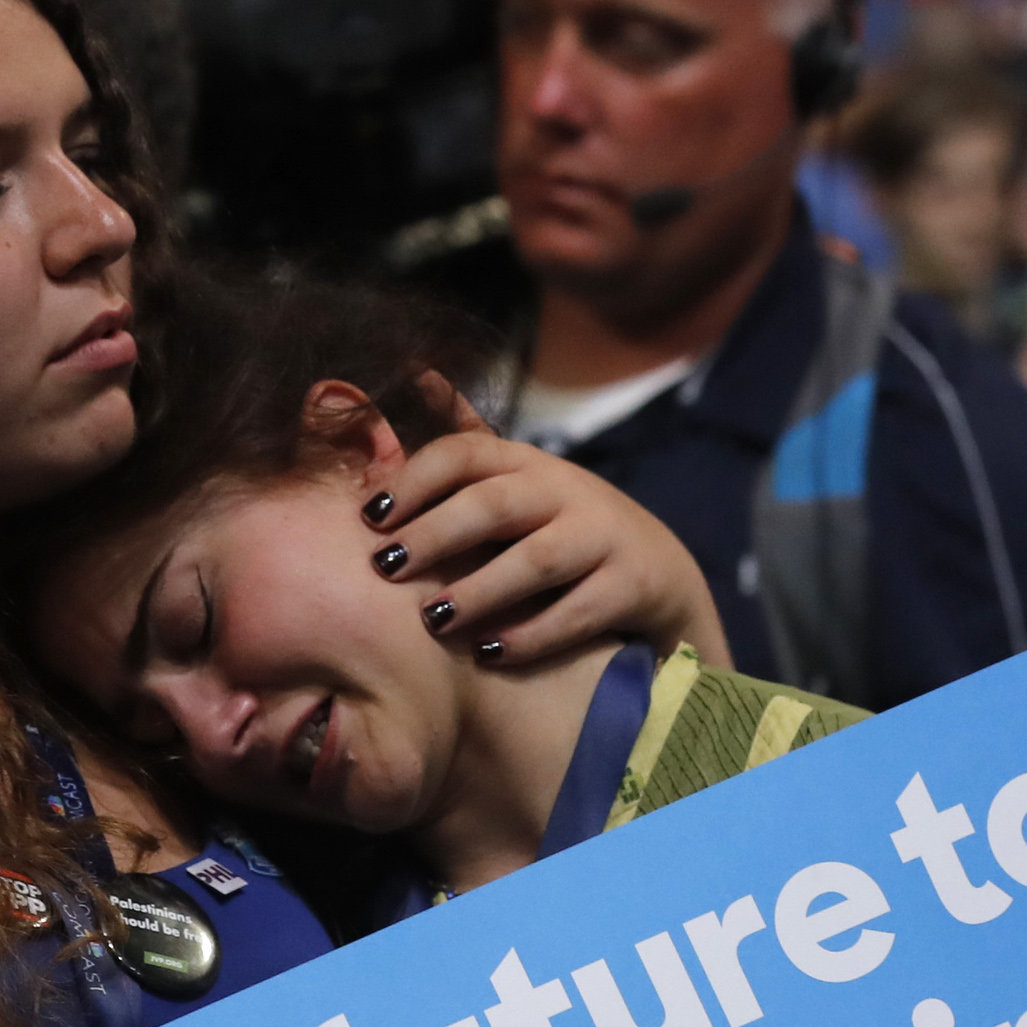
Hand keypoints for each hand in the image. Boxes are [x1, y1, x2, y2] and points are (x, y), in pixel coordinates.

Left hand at [371, 377, 731, 671]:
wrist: (657, 571)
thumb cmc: (559, 525)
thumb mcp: (516, 480)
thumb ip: (465, 445)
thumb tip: (418, 373)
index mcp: (525, 462)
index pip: (465, 454)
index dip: (415, 479)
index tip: (368, 514)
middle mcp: (566, 491)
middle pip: (495, 504)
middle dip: (437, 533)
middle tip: (386, 565)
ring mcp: (603, 537)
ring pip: (538, 560)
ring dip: (481, 589)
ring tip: (433, 619)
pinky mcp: (631, 586)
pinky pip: (578, 612)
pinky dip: (532, 635)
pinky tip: (488, 653)